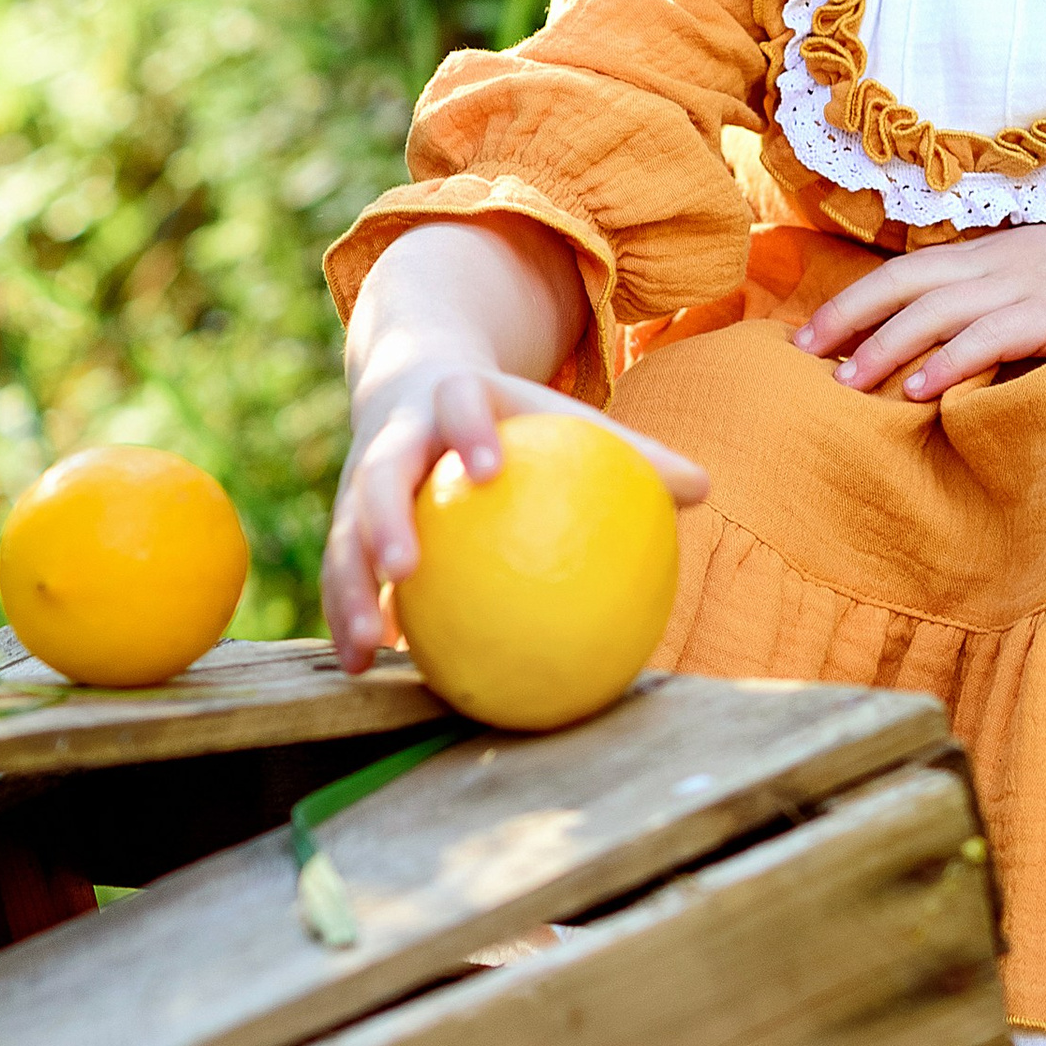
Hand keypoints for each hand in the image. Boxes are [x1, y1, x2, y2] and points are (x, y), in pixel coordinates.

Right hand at [323, 361, 707, 672]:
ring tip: (368, 644)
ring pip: (344, 533)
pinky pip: (344, 570)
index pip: (457, 404)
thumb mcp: (555, 415)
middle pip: (377, 474)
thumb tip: (702, 488)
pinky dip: (351, 613)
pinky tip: (367, 666)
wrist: (414, 379)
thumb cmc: (506, 412)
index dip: (469, 429)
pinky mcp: (344, 519)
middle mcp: (392, 436)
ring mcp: (358, 479)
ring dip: (349, 587)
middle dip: (382, 517)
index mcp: (448, 399)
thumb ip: (623, 449)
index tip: (487, 467)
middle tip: (405, 566)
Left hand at [798, 204, 1045, 397]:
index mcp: (992, 255)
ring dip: (882, 345)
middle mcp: (997, 264)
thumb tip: (955, 353)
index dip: (853, 299)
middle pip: (902, 283)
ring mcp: (1025, 285)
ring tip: (843, 383)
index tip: (809, 332)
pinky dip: (946, 361)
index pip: (905, 271)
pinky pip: (988, 335)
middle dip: (846, 317)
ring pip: (935, 310)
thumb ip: (1001, 308)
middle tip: (800, 354)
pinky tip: (915, 388)